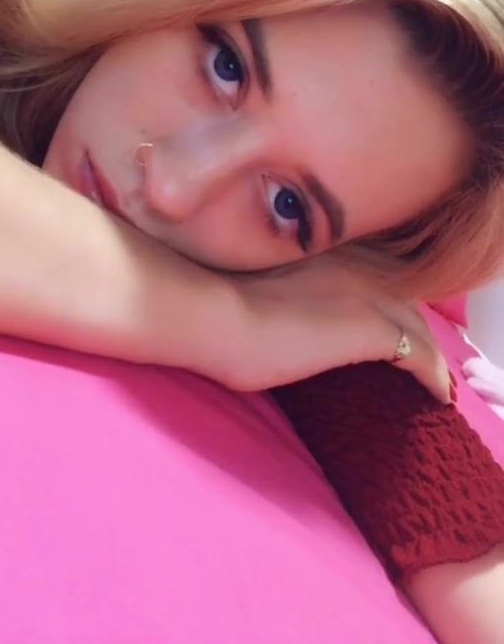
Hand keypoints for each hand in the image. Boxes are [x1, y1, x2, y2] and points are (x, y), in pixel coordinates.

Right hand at [189, 259, 451, 403]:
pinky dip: (433, 375)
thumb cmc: (212, 304)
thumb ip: (282, 293)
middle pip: (403, 299)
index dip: (388, 304)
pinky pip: (420, 355)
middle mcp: (352, 265)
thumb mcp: (254, 289)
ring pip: (418, 325)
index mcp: (325, 252)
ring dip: (431, 353)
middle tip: (423, 359)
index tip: (391, 328)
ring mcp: (364, 295)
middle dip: (416, 328)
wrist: (211, 313)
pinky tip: (438, 396)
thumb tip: (281, 317)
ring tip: (437, 382)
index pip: (376, 276)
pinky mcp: (369, 329)